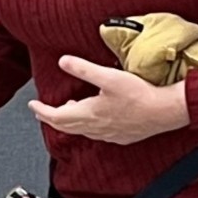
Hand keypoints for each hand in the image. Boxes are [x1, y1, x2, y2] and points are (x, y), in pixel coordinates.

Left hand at [29, 56, 189, 144]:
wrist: (164, 112)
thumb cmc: (139, 95)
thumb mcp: (108, 77)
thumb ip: (84, 69)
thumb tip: (62, 61)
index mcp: (89, 114)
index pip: (56, 117)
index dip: (41, 110)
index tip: (33, 104)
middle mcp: (96, 127)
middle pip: (66, 127)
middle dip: (51, 118)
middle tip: (42, 110)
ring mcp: (108, 134)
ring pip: (81, 131)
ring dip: (70, 122)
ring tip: (67, 112)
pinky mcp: (121, 136)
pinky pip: (97, 134)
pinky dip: (88, 127)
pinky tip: (94, 120)